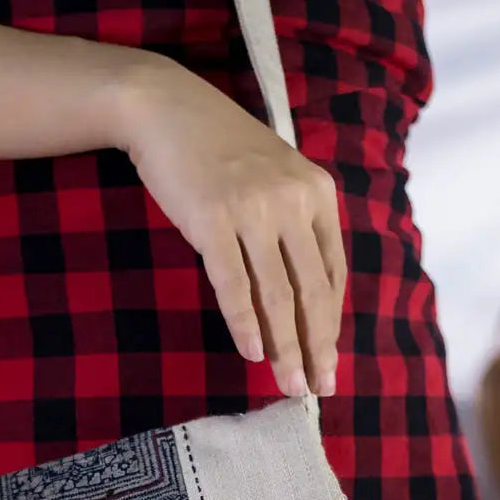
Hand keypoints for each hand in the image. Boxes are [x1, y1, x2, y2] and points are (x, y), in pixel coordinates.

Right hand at [112, 57, 346, 397]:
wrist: (167, 110)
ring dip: (286, 347)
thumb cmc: (220, 151)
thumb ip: (293, 227)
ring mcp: (253, 210)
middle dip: (317, 348)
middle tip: (319, 389)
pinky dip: (245, 322)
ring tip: (288, 386)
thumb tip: (300, 299)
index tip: (329, 364)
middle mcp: (292, 202)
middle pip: (312, 292)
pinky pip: (234, 284)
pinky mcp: (213, 220)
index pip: (333, 274)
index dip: (331, 325)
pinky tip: (252, 352)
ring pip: (278, 294)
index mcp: (317, 194)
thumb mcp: (274, 180)